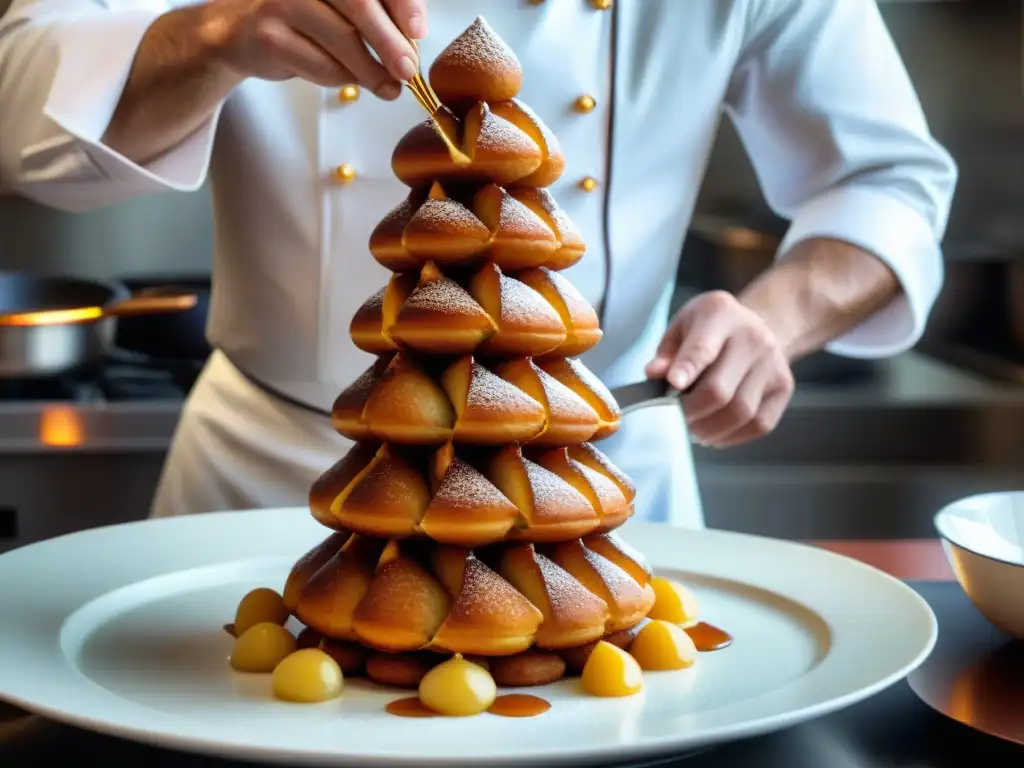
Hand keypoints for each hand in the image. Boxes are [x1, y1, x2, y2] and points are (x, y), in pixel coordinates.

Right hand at [198, 0, 425, 96]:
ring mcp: (283, 3)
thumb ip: (377, 17)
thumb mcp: (342, 9)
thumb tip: (413, 43)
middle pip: (360, 5)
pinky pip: (321, 65)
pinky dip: (342, 77)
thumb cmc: (303, 19)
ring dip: (371, 70)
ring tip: (389, 87)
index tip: (419, 30)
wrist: (240, 32)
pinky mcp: (270, 37)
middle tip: (408, 69)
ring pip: (342, 40)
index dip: (403, 3)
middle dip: (391, 42)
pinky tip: (348, 79)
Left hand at [645, 291, 794, 447]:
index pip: (702, 348)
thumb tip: (654, 374)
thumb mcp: (681, 328)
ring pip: (740, 412)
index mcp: (720, 313)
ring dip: (709, 429)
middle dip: (690, 412)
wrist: (753, 328)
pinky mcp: (784, 387)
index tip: (671, 387)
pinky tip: (714, 431)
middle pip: (719, 390)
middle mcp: (754, 336)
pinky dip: (731, 436)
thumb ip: (666, 352)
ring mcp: (774, 363)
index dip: (686, 370)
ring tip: (692, 428)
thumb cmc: (707, 331)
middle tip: (673, 419)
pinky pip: (758, 424)